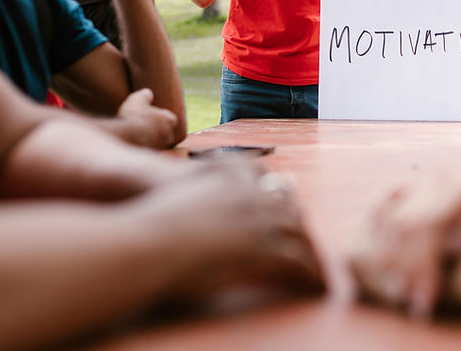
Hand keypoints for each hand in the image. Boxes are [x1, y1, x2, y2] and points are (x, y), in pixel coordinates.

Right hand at [116, 88, 183, 148]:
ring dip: (151, 139)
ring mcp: (161, 147)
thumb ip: (144, 95)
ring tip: (138, 134)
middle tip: (144, 125)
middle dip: (157, 129)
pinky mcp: (151, 155)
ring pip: (158, 142)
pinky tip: (134, 143)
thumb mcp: (137, 99)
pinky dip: (144, 147)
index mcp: (170, 119)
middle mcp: (169, 135)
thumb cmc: (134, 115)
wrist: (128, 136)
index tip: (150, 116)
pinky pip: (149, 150)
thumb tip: (148, 93)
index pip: (169, 118)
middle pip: (164, 131)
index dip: (159, 117)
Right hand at [126, 162, 324, 299]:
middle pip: (288, 206)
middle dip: (299, 226)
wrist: (143, 244)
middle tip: (306, 246)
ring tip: (317, 272)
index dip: (278, 196)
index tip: (286, 211)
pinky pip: (298, 260)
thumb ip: (195, 195)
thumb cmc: (146, 226)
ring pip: (299, 233)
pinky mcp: (263, 247)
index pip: (266, 178)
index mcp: (227, 174)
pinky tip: (314, 287)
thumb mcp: (174, 196)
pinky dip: (310, 274)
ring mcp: (258, 217)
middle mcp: (248, 191)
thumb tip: (201, 211)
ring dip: (310, 253)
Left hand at [350, 171, 460, 316]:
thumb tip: (385, 246)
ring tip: (424, 295)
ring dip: (427, 261)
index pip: (393, 205)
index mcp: (440, 179)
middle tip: (403, 297)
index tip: (380, 283)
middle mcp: (458, 176)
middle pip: (412, 219)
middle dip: (403, 263)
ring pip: (440, 220)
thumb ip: (429, 226)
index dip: (383, 245)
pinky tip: (457, 258)